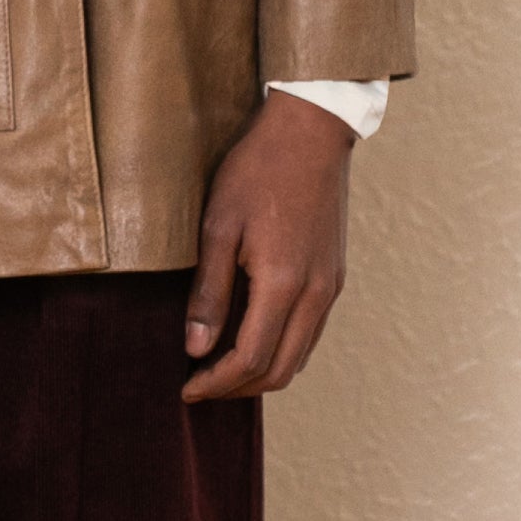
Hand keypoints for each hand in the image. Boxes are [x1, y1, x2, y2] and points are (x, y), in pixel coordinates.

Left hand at [181, 91, 353, 400]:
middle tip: (200, 385)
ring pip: (299, 357)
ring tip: (220, 367)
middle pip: (279, 370)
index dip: (215, 383)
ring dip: (261, 372)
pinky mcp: (334, 277)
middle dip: (237, 388)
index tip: (186, 388)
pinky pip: (310, 333)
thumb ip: (209, 293)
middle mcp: (315, 294)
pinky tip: (252, 338)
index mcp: (284, 284)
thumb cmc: (258, 171)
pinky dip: (281, 350)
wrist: (310, 132)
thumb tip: (195, 347)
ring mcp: (331, 287)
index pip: (249, 360)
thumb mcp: (218, 227)